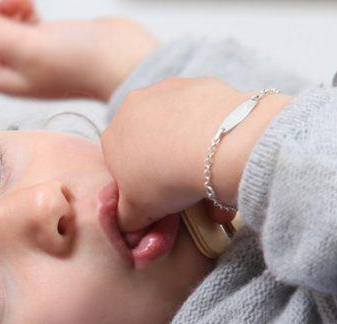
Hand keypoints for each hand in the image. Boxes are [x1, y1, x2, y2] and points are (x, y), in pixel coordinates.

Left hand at [0, 0, 157, 100]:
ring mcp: (31, 54)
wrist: (125, 60)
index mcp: (4, 80)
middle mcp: (13, 70)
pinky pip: (19, 20)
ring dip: (2, 8)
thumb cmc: (84, 64)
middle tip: (4, 5)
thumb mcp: (30, 49)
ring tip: (23, 3)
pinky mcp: (47, 39)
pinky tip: (32, 6)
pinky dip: (19, 8)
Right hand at [101, 77, 291, 231]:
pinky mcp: (200, 84)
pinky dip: (211, 128)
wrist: (213, 146)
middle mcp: (133, 106)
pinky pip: (204, 111)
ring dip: (189, 144)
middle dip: (164, 160)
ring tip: (210, 172)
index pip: (121, 162)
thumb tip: (128, 226)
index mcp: (112, 137)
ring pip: (178, 122)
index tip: (160, 195)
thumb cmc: (167, 179)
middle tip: (186, 185)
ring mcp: (167, 89)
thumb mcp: (138, 213)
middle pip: (148, 138)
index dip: (141, 181)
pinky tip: (224, 149)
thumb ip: (127, 219)